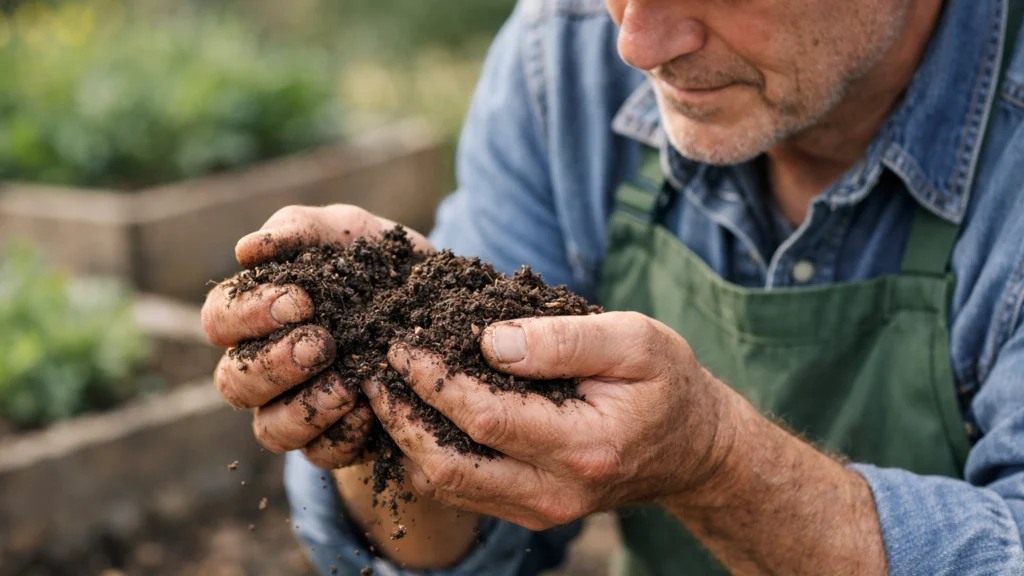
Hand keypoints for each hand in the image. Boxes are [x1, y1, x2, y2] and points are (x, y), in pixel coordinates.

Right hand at [201, 204, 432, 468]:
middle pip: (234, 383)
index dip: (248, 315)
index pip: (219, 321)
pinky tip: (371, 411)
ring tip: (347, 385)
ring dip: (304, 409)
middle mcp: (267, 367)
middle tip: (321, 343)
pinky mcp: (339, 440)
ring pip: (270, 429)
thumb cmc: (381, 262)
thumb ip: (299, 229)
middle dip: (274, 365)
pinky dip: (344, 436)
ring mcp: (299, 408)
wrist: (449, 302)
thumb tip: (247, 250)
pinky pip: (323, 454)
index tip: (300, 300)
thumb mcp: (348, 232)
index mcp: (256, 315)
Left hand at [362, 311, 735, 529]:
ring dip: (408, 440)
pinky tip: (417, 419)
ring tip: (385, 393)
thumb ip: (565, 340)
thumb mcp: (635, 341)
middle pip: (450, 465)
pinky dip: (430, 456)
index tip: (404, 348)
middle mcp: (556, 491)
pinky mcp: (529, 511)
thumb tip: (491, 342)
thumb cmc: (666, 384)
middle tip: (374, 375)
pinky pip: (463, 491)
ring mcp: (541, 510)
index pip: (486, 419)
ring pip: (448, 486)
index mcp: (584, 446)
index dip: (435, 383)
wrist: (692, 447)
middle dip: (402, 418)